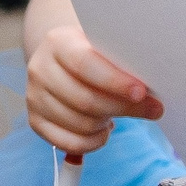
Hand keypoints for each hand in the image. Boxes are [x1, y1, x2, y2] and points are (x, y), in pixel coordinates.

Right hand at [25, 18, 162, 153]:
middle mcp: (40, 68)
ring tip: (119, 114)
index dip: (114, 81)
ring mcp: (34, 96)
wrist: (61, 58)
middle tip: (152, 109)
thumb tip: (152, 92)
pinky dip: (93, 142)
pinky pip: (69, 143)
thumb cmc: (93, 54)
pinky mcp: (35, 120)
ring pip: (79, 124)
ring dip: (107, 123)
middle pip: (84, 99)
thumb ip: (122, 63)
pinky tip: (104, 131)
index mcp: (58, 42)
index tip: (141, 92)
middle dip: (123, 108)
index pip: (85, 64)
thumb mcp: (105, 47)